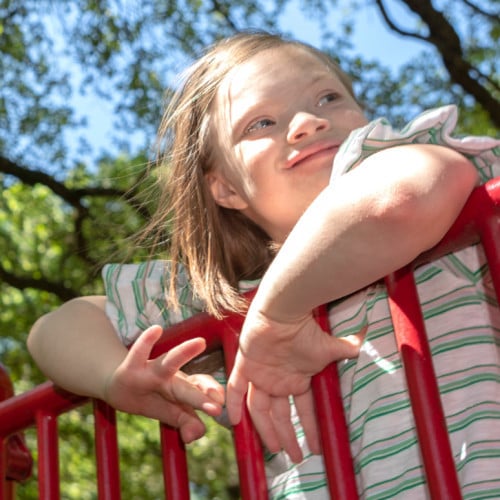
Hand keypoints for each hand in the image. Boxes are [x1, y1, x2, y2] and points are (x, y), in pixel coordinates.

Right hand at [103, 325, 224, 442]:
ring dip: (184, 354)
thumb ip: (186, 423)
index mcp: (183, 388)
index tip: (221, 405)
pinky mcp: (130, 368)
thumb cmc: (153, 396)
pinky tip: (156, 329)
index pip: (201, 389)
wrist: (119, 385)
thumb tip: (193, 436)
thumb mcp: (170, 411)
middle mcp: (171, 378)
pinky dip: (146, 342)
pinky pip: (138, 353)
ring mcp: (151, 372)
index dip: (211, 394)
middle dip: (201, 395)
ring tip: (201, 342)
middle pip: (187, 386)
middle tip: (217, 403)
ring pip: (169, 363)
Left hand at [226, 308, 361, 461]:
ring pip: (259, 408)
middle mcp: (278, 381)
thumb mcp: (329, 348)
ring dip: (266, 429)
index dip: (309, 428)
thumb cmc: (307, 329)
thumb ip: (346, 350)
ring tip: (275, 450)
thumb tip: (366, 342)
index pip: (303, 410)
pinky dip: (234, 404)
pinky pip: (236, 388)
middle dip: (288, 436)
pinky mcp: (246, 365)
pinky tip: (237, 423)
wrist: (285, 311)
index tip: (316, 447)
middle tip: (296, 457)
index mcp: (297, 380)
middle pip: (280, 415)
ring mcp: (261, 375)